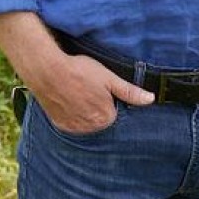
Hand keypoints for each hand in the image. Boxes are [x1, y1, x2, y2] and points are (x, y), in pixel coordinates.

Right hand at [34, 53, 153, 134]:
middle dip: (96, 107)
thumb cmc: (78, 71)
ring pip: (85, 122)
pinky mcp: (60, 125)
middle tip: (86, 90)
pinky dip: (70, 115)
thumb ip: (129, 91)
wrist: (46, 70)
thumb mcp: (108, 77)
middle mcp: (91, 128)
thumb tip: (151, 99)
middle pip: (99, 119)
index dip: (108, 98)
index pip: (114, 112)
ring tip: (76, 94)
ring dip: (83, 113)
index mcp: (106, 117)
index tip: (99, 88)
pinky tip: (66, 101)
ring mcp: (74, 128)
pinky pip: (70, 123)